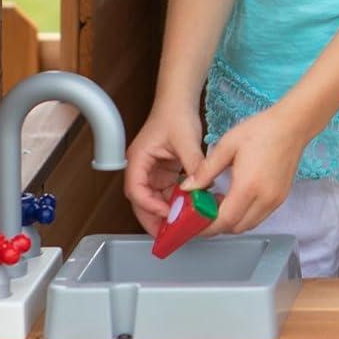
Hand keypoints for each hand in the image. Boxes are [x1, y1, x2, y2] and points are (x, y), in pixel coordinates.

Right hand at [124, 104, 205, 233]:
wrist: (179, 102)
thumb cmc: (175, 115)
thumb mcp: (186, 140)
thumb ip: (193, 164)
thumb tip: (201, 186)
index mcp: (138, 161)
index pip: (136, 190)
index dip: (149, 205)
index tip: (167, 214)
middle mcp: (142, 168)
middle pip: (143, 200)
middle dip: (154, 219)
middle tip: (169, 236)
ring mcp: (153, 171)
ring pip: (156, 199)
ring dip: (167, 213)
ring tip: (180, 228)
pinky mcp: (165, 171)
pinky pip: (168, 192)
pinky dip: (177, 202)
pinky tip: (189, 211)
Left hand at [180, 103, 308, 234]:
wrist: (293, 125)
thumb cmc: (261, 130)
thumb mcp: (226, 145)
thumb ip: (205, 170)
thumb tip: (188, 188)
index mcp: (248, 186)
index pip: (224, 221)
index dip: (206, 227)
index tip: (192, 222)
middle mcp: (265, 198)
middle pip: (236, 228)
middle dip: (216, 226)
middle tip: (202, 212)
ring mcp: (275, 200)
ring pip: (248, 225)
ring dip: (231, 221)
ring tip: (218, 205)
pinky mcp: (281, 197)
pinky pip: (259, 216)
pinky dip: (244, 215)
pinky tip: (235, 199)